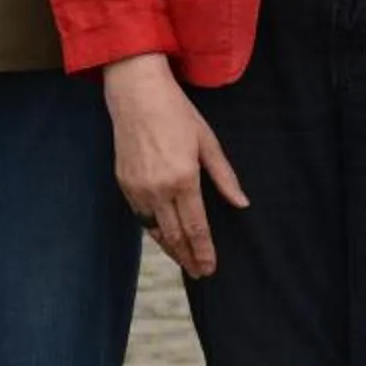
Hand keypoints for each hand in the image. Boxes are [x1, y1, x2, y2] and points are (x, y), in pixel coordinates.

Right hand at [102, 53, 247, 277]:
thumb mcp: (207, 141)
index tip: (210, 267)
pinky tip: (163, 236)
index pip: (196, 227)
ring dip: (170, 249)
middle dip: (188, 257)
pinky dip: (153, 231)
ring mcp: (138, 187)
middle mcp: (158, 189)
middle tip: (199, 272)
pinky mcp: (124, 183)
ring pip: (155, 231)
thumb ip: (224, 176)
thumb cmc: (176, 113)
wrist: (136, 94)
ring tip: (184, 261)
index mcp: (183, 179)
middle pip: (175, 236)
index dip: (204, 250)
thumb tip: (241, 203)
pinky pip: (140, 216)